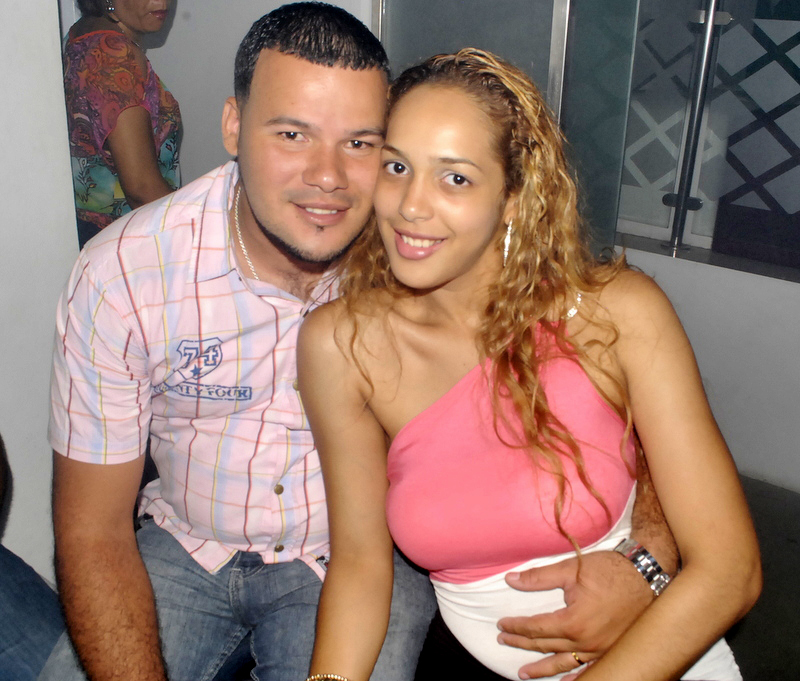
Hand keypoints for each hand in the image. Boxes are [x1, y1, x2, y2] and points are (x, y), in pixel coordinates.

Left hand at [497, 551, 652, 678]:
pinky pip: (590, 670)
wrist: (646, 574)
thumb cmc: (610, 570)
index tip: (502, 624)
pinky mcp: (612, 650)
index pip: (536, 628)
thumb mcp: (571, 569)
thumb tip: (511, 579)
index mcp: (573, 623)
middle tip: (504, 640)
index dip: (517, 626)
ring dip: (542, 669)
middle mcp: (586, 642)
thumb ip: (538, 577)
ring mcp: (600, 650)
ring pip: (564, 663)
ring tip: (523, 673)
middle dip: (522, 644)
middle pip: (546, 646)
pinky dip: (575, 677)